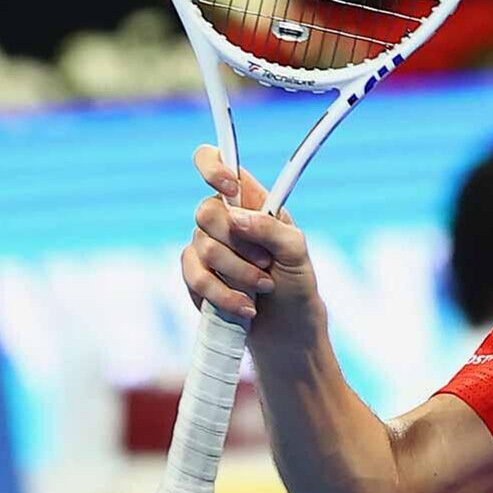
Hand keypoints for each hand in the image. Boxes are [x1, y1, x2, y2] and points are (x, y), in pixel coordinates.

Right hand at [182, 145, 324, 343]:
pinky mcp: (195, 275)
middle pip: (205, 211)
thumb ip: (272, 229)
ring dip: (238, 274)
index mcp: (253, 202)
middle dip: (239, 245)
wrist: (286, 330)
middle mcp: (225, 219)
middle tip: (266, 262)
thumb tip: (236, 217)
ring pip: (202, 248)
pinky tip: (246, 306)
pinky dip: (223, 294)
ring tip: (263, 287)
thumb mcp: (297, 253)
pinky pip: (194, 276)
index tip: (230, 190)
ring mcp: (206, 246)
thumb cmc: (297, 285)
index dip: (214, 168)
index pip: (219, 163)